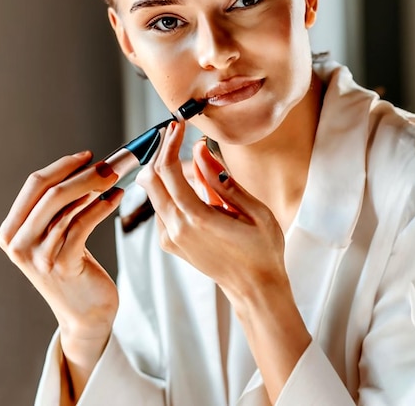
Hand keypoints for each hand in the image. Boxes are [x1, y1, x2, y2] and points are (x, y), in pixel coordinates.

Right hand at [0, 152, 122, 346]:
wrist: (85, 311)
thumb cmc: (75, 266)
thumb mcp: (56, 233)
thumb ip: (58, 206)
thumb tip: (87, 164)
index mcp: (12, 229)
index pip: (35, 184)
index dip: (63, 165)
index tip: (89, 155)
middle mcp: (19, 243)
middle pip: (50, 192)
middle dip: (83, 173)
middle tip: (111, 164)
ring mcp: (39, 256)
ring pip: (67, 207)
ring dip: (96, 187)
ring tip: (117, 178)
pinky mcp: (62, 265)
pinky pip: (83, 224)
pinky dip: (103, 206)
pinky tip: (117, 197)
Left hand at [137, 121, 311, 403]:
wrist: (255, 289)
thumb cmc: (262, 249)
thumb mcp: (253, 210)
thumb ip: (222, 179)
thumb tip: (200, 149)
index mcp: (197, 219)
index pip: (169, 171)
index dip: (170, 143)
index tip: (178, 125)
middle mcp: (176, 229)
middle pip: (152, 178)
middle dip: (161, 150)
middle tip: (177, 132)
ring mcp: (170, 238)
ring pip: (154, 191)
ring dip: (165, 168)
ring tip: (187, 154)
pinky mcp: (170, 243)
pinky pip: (162, 206)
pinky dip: (170, 188)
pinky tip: (192, 184)